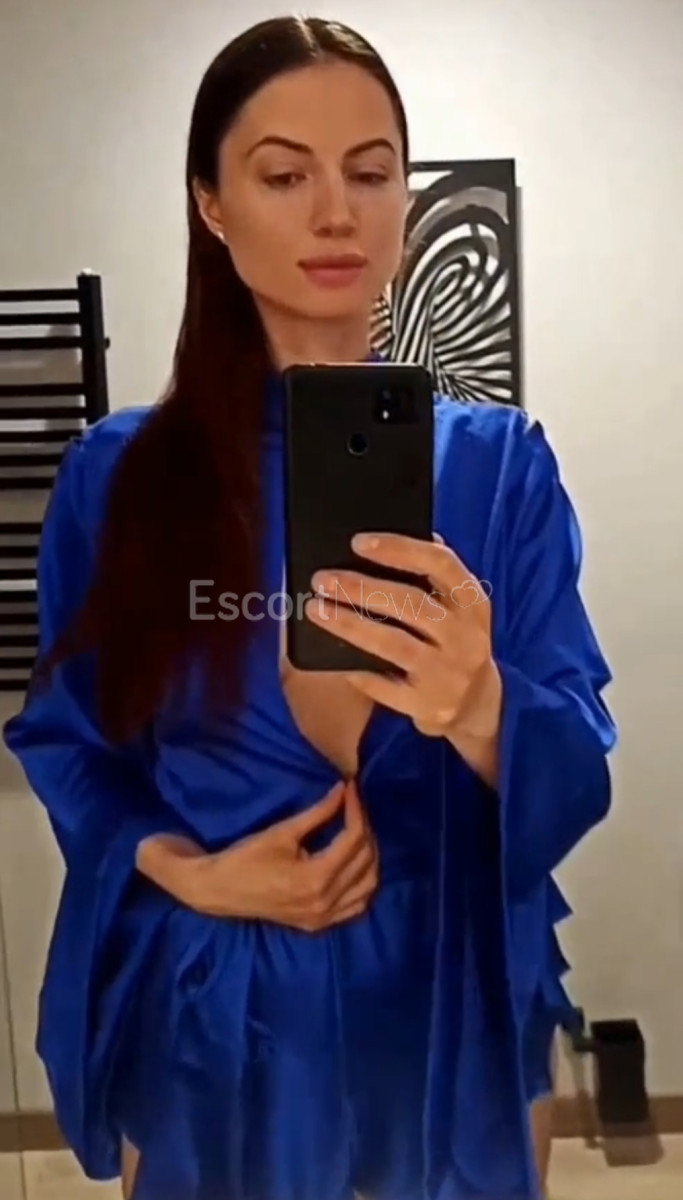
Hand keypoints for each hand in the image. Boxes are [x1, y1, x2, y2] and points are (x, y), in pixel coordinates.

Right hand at [187, 779, 378, 931]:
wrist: (219, 891)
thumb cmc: (246, 858)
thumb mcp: (282, 832)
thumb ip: (318, 813)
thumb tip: (342, 790)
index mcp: (316, 877)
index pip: (353, 839)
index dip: (356, 810)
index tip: (351, 789)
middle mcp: (326, 901)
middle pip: (365, 860)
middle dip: (364, 828)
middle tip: (354, 807)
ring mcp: (324, 917)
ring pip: (368, 886)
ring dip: (369, 857)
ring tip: (358, 832)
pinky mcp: (319, 924)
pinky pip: (356, 905)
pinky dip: (363, 884)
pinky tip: (356, 866)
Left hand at [305, 532, 501, 782]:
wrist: (476, 702)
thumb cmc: (451, 638)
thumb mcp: (456, 605)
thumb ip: (429, 573)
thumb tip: (376, 542)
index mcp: (472, 600)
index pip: (440, 563)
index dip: (400, 549)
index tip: (357, 542)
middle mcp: (466, 635)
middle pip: (411, 603)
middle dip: (361, 588)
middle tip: (321, 579)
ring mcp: (449, 673)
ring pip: (394, 643)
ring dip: (350, 625)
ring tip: (316, 609)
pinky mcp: (429, 704)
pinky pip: (385, 686)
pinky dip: (357, 670)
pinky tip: (333, 657)